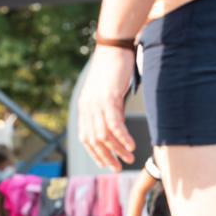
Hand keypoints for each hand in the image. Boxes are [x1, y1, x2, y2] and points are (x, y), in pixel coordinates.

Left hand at [78, 45, 135, 170]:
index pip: (85, 138)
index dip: (95, 153)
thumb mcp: (108, 93)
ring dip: (117, 150)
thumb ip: (109, 111)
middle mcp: (87, 108)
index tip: (106, 164)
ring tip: (128, 159)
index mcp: (85, 108)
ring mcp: (96, 104)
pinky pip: (114, 123)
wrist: (113, 47)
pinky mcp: (108, 98)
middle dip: (106, 157)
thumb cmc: (113, 68)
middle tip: (117, 168)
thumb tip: (117, 127)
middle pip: (93, 140)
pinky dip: (122, 137)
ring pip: (104, 135)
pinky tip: (130, 146)